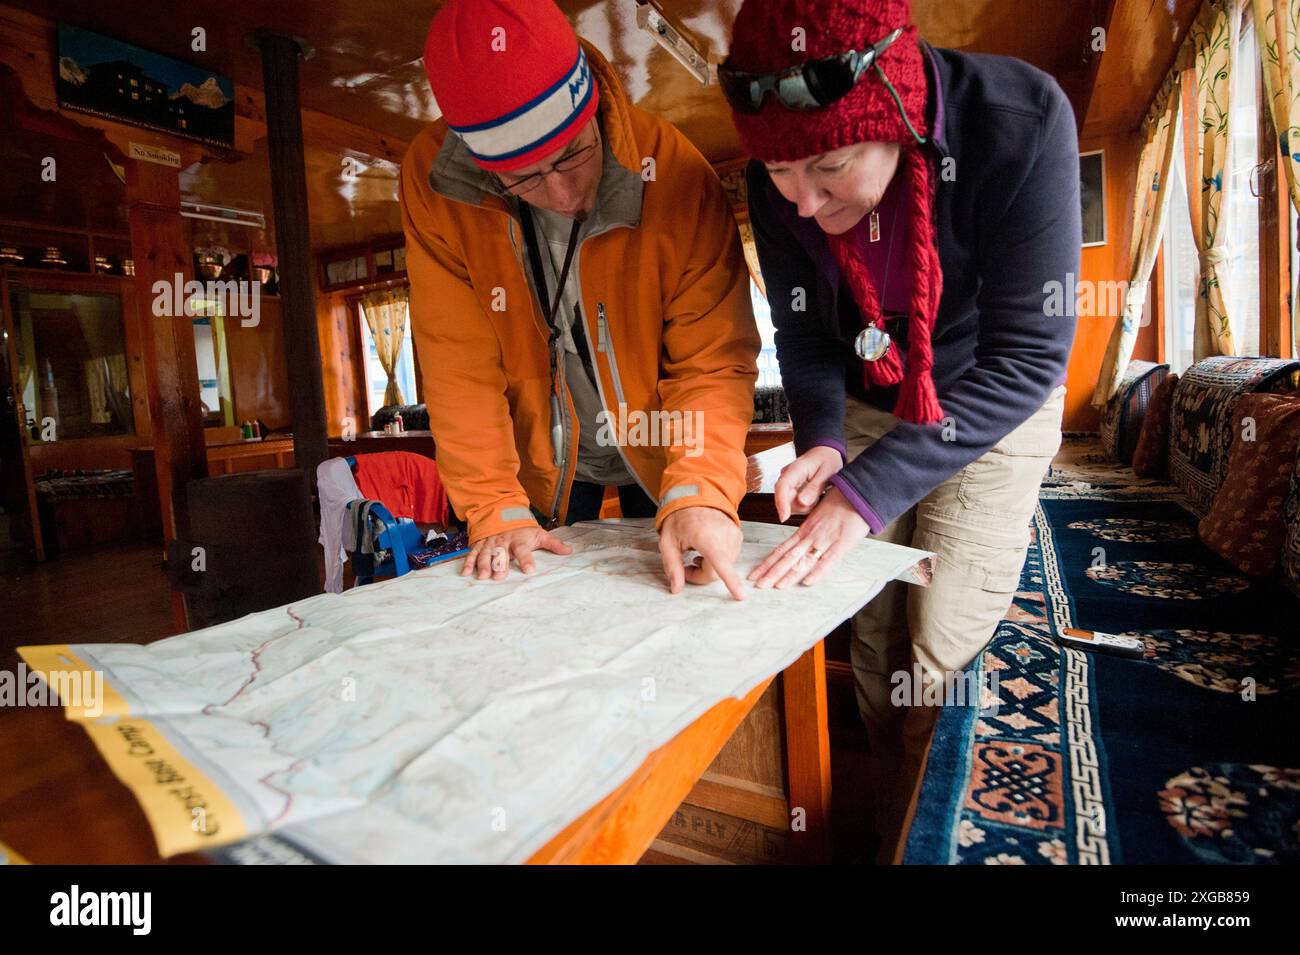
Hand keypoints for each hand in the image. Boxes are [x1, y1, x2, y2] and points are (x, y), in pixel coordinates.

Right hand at [462, 526, 572, 580]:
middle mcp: (503, 541)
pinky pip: (473, 553)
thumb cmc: (522, 529)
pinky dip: (468, 562)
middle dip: (500, 564)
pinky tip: (466, 573)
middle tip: (499, 576)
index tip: (529, 570)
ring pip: (486, 554)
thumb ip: (553, 544)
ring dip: (483, 565)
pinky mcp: (479, 545)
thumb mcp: (539, 534)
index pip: (523, 550)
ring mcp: (490, 543)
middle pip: (501, 553)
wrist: (502, 513)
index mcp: (519, 540)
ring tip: (483, 576)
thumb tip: (569, 551)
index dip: (526, 560)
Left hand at [658, 507, 745, 600]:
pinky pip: (729, 558)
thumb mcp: (667, 542)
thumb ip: (672, 566)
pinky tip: (707, 550)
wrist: (697, 496)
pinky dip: (718, 560)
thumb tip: (677, 589)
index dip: (730, 582)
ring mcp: (734, 535)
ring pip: (724, 567)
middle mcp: (724, 535)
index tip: (740, 596)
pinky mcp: (738, 536)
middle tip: (686, 566)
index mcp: (705, 536)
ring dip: (709, 567)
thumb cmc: (680, 518)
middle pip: (716, 571)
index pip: (720, 564)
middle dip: (700, 575)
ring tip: (696, 554)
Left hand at [749, 487, 867, 588]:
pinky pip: (828, 560)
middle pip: (788, 557)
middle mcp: (811, 536)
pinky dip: (818, 571)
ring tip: (776, 586)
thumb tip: (799, 546)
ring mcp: (825, 540)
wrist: (857, 493)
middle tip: (758, 584)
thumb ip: (809, 532)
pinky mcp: (842, 543)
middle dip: (772, 572)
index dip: (768, 562)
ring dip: (789, 574)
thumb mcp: (818, 517)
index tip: (755, 574)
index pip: (782, 549)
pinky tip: (807, 581)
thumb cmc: (839, 504)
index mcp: (804, 530)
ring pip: (804, 559)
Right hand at [774, 446, 843, 521]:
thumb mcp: (827, 472)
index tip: (784, 517)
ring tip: (816, 494)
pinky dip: (804, 504)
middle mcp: (787, 476)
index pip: (782, 487)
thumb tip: (802, 502)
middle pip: (785, 499)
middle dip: (801, 506)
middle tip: (817, 497)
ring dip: (804, 506)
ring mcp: (787, 482)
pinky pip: (793, 503)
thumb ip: (815, 488)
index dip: (781, 504)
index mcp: (796, 469)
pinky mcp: (789, 488)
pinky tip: (812, 496)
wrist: (826, 452)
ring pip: (789, 504)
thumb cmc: (827, 459)